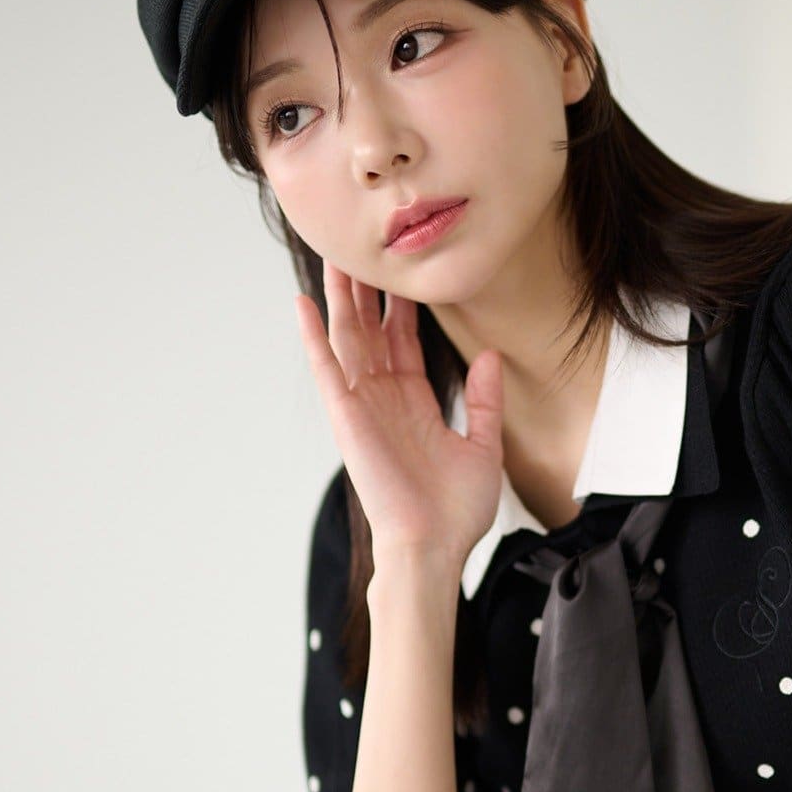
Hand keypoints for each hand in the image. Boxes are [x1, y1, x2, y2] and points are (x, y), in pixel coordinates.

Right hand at [295, 259, 502, 564]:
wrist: (434, 545)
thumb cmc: (456, 510)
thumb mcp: (485, 447)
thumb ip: (485, 401)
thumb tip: (490, 355)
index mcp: (414, 403)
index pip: (404, 341)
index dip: (403, 305)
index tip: (405, 268)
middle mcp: (384, 399)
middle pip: (371, 330)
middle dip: (366, 290)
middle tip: (364, 245)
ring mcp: (362, 405)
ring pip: (347, 338)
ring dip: (340, 298)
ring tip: (336, 255)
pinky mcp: (345, 417)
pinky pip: (326, 369)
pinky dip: (312, 336)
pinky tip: (301, 302)